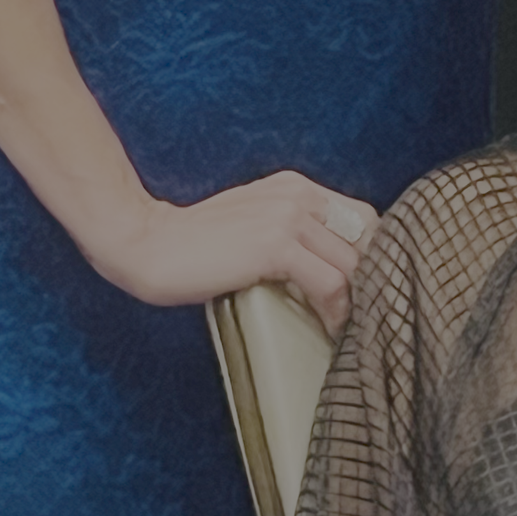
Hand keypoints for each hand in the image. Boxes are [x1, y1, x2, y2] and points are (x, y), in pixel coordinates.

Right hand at [80, 172, 377, 332]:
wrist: (146, 244)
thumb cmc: (192, 244)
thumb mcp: (252, 222)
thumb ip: (289, 231)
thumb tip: (326, 266)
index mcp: (296, 187)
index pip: (361, 216)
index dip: (369, 254)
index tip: (366, 288)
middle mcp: (298, 195)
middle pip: (366, 237)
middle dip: (370, 277)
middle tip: (364, 312)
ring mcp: (288, 218)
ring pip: (353, 262)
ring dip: (357, 299)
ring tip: (349, 326)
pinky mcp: (275, 245)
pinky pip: (329, 281)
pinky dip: (336, 309)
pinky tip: (330, 328)